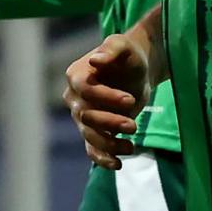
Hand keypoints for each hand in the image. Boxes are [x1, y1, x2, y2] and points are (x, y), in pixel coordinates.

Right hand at [65, 20, 156, 167]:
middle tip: (133, 125)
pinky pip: (92, 149)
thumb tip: (96, 60)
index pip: (85, 90)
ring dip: (109, 144)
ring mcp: (82, 117)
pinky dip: (103, 159)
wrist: (137, 72)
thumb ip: (111, 49)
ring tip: (131, 146)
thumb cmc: (129, 55)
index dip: (106, 98)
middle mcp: (74, 98)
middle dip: (109, 123)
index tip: (130, 101)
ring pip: (89, 135)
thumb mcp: (123, 46)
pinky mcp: (94, 131)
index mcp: (76, 75)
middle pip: (86, 116)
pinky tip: (118, 164)